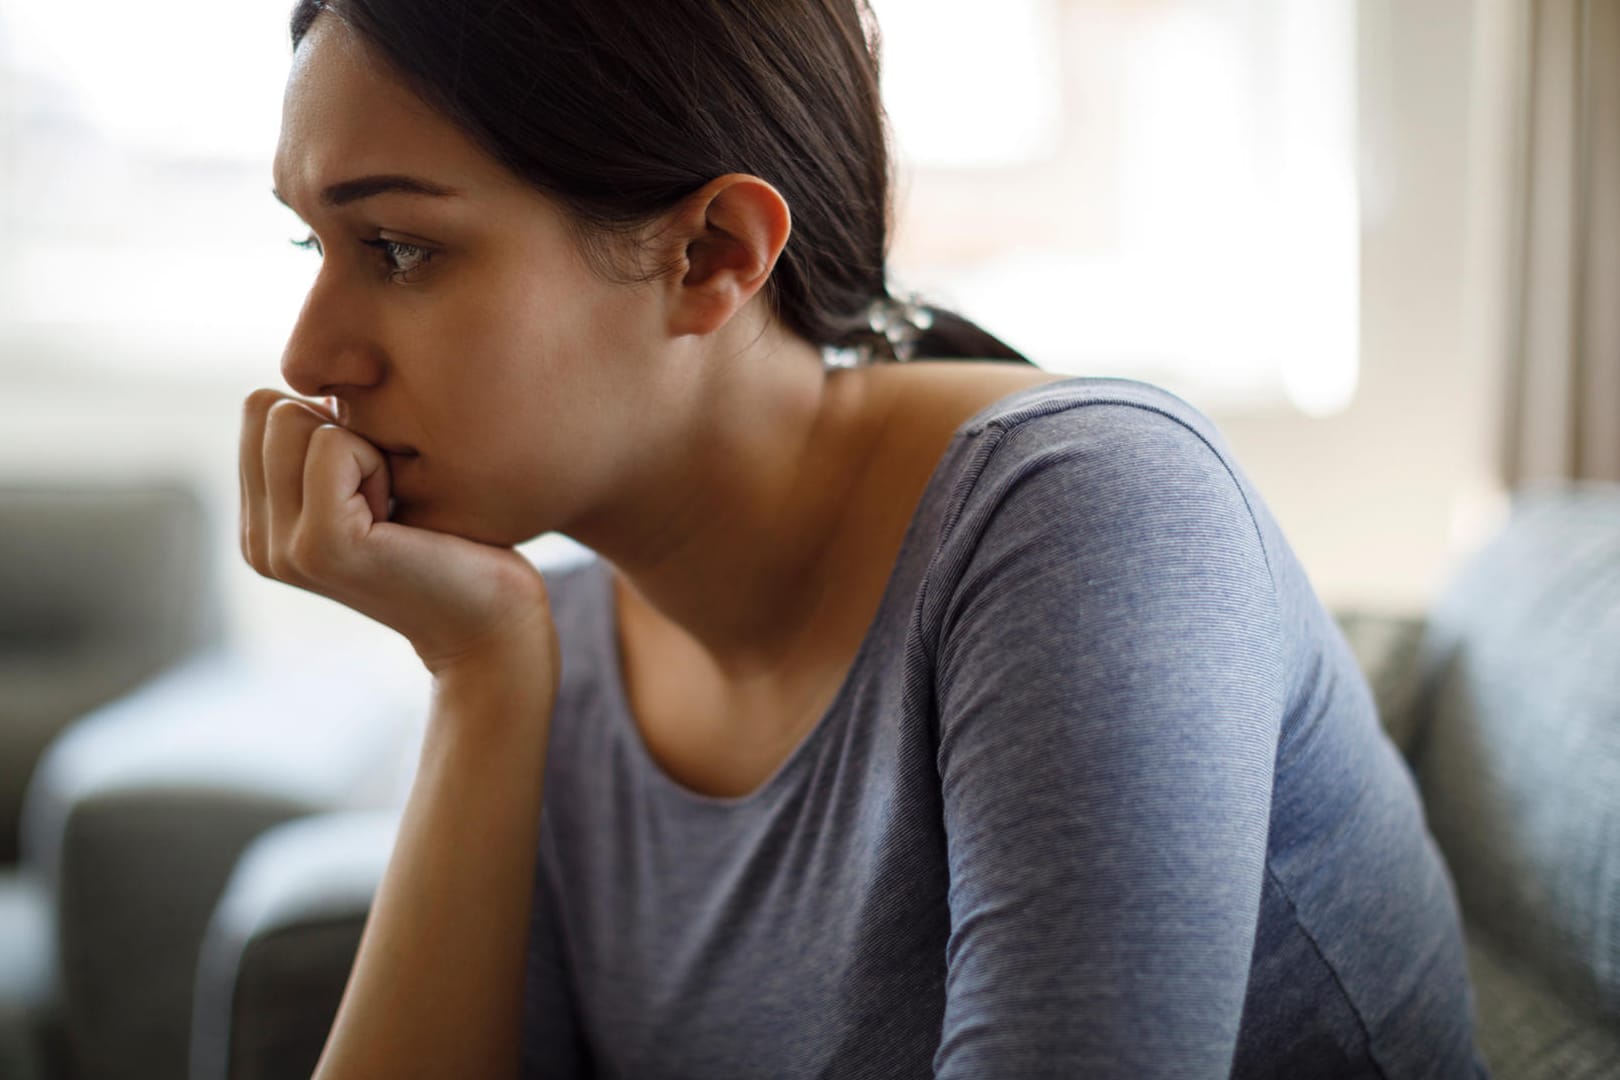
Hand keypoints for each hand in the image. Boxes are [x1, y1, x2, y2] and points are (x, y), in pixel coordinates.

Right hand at [239, 389, 558, 680]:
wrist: (491, 621)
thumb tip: (315, 372)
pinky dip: (379, 465)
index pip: (259, 407)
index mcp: (260, 521)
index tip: (374, 482)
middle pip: (269, 407)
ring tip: (394, 509)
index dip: (329, 424)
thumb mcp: (373, 481)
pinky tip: (402, 516)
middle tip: (388, 497)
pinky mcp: (322, 546)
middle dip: (341, 432)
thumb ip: (323, 440)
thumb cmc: (450, 541)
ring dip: (363, 448)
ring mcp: (282, 548)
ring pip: (295, 419)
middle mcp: (257, 540)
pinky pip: (334, 445)